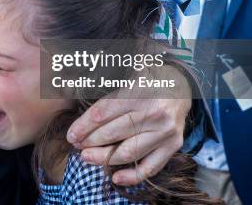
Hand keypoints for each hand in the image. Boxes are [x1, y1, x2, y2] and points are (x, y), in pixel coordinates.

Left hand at [66, 72, 191, 185]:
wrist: (181, 84)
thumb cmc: (147, 79)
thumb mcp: (126, 75)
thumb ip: (105, 86)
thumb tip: (74, 95)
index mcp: (138, 92)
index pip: (102, 113)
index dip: (83, 126)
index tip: (71, 135)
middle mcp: (153, 113)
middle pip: (113, 134)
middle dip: (90, 142)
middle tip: (77, 146)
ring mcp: (164, 131)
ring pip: (128, 152)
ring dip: (104, 158)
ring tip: (87, 158)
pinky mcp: (173, 145)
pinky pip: (151, 166)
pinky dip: (133, 176)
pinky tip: (116, 177)